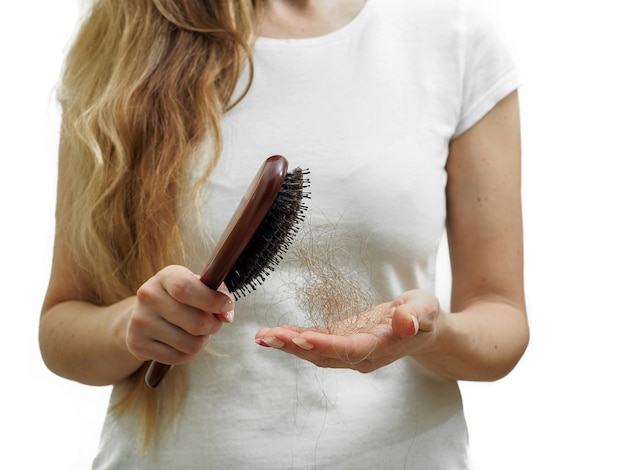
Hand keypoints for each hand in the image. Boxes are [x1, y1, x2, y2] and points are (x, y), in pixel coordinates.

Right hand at [125, 265, 234, 364]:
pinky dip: (188, 354)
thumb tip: (226, 316)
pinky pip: (178, 357)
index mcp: (166, 276)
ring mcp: (140, 321)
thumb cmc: (181, 299)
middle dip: (214, 326)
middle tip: (213, 323)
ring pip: (191, 344)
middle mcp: (148, 296)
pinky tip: (183, 342)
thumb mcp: (198, 287)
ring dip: (202, 341)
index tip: (226, 306)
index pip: (186, 288)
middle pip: (196, 322)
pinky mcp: (137, 343)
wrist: (144, 315)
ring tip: (197, 333)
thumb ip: (219, 295)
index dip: (212, 300)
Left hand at [255, 289, 440, 372]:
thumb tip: (404, 321)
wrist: (423, 330)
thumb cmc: (425, 316)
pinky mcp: (343, 343)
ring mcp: (350, 352)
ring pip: (315, 353)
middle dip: (295, 347)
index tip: (301, 338)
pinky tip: (276, 333)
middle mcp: (362, 356)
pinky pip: (316, 344)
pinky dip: (295, 339)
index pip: (350, 349)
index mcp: (382, 347)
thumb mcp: (426, 309)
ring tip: (263, 336)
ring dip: (289, 345)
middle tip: (268, 336)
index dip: (326, 345)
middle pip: (325, 355)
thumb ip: (416, 316)